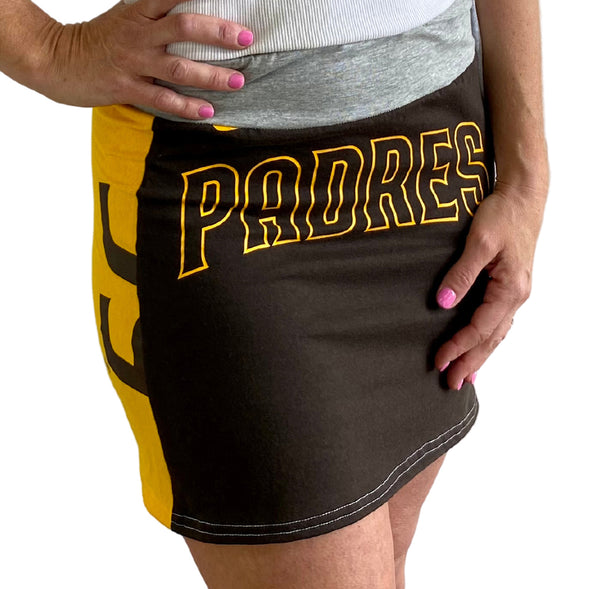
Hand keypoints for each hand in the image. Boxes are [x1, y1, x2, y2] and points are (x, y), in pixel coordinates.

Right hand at [30, 0, 253, 118]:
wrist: (56, 60)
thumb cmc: (99, 40)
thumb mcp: (126, 18)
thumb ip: (156, 16)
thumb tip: (189, 13)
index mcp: (139, 12)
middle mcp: (139, 35)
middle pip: (184, 27)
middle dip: (218, 33)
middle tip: (246, 38)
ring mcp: (134, 63)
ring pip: (179, 68)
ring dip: (212, 75)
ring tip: (238, 81)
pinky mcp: (127, 88)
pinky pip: (162, 99)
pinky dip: (186, 106)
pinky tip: (207, 111)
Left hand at [434, 178, 547, 389]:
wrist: (522, 198)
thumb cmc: (502, 215)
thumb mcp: (479, 241)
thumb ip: (461, 274)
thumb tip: (443, 303)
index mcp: (510, 289)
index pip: (479, 328)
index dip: (458, 346)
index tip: (438, 361)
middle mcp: (516, 296)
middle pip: (491, 338)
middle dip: (470, 362)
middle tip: (451, 385)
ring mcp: (516, 293)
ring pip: (497, 333)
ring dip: (480, 355)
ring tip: (466, 376)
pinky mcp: (510, 287)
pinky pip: (499, 321)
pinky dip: (488, 339)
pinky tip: (481, 347)